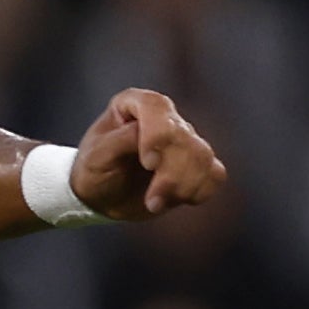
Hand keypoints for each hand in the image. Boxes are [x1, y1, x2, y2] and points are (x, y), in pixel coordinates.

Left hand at [71, 89, 225, 219]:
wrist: (101, 196)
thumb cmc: (93, 172)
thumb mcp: (94, 157)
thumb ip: (119, 142)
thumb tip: (145, 135)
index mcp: (135, 104)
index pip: (156, 107)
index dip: (157, 134)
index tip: (149, 163)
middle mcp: (163, 117)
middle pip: (183, 137)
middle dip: (171, 173)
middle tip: (152, 201)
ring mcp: (183, 140)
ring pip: (203, 156)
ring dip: (185, 186)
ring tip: (156, 204)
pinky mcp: (195, 164)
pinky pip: (215, 174)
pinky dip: (201, 190)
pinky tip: (180, 200)